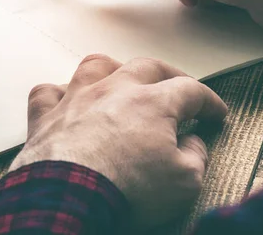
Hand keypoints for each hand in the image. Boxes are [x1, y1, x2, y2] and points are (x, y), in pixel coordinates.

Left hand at [9, 54, 227, 228]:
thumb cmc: (126, 189)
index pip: (190, 91)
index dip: (208, 100)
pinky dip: (58, 93)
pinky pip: (48, 92)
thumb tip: (195, 144)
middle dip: (167, 73)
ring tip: (121, 78)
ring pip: (96, 65)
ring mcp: (77, 99)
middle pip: (146, 66)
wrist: (68, 197)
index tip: (216, 112)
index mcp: (152, 103)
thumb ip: (195, 157)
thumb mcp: (183, 182)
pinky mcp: (46, 117)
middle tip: (178, 85)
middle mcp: (114, 90)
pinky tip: (65, 99)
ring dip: (112, 69)